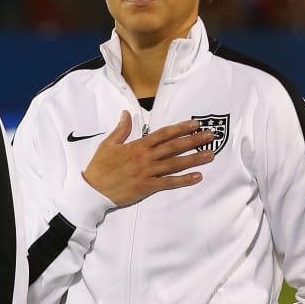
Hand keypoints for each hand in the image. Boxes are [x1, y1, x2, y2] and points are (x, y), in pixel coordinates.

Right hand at [82, 111, 214, 205]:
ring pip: (175, 164)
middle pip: (173, 147)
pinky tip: (197, 176)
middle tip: (211, 136)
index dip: (180, 129)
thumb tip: (126, 114)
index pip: (163, 134)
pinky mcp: (147, 187)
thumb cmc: (99, 166)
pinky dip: (183, 180)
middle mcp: (145, 158)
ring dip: (193, 159)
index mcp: (137, 146)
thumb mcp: (108, 144)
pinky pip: (169, 183)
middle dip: (193, 140)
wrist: (93, 189)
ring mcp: (147, 172)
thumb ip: (121, 129)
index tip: (194, 124)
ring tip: (209, 154)